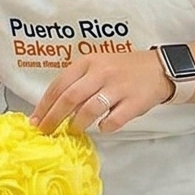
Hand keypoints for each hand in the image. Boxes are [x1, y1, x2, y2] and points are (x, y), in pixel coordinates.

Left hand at [30, 47, 175, 133]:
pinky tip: (103, 127)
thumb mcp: (98, 66)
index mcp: (88, 62)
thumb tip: (52, 107)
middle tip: (46, 132)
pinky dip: (105, 127)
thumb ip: (78, 82)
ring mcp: (118, 87)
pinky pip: (113, 120)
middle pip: (70, 98)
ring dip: (77, 124)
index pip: (59, 84)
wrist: (159, 68)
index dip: (44, 104)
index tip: (35, 121)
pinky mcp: (134, 102)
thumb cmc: (122, 69)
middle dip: (54, 118)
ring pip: (89, 110)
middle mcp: (101, 72)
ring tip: (74, 130)